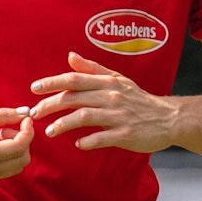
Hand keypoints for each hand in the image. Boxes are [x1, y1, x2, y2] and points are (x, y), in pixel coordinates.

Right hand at [0, 106, 34, 186]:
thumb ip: (2, 115)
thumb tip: (24, 112)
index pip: (20, 147)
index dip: (28, 130)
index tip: (24, 118)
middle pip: (21, 161)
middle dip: (23, 141)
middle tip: (7, 126)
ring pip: (14, 168)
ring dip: (14, 150)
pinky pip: (2, 171)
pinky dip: (5, 157)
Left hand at [28, 52, 177, 152]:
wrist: (168, 118)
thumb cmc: (138, 99)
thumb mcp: (117, 79)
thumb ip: (92, 69)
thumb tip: (70, 56)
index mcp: (108, 82)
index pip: (75, 79)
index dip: (53, 82)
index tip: (34, 88)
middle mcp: (111, 96)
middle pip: (75, 98)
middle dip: (51, 105)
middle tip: (34, 114)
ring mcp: (119, 116)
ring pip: (84, 116)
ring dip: (63, 124)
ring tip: (49, 131)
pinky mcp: (126, 134)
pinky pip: (102, 137)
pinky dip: (87, 141)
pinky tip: (78, 144)